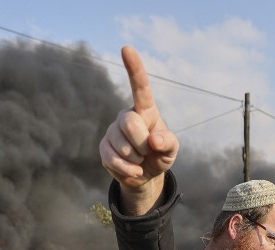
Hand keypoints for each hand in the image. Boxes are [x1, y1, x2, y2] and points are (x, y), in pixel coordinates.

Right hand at [99, 46, 179, 213]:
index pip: (140, 87)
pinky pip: (112, 159)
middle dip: (143, 144)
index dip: (134, 68)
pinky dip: (127, 170)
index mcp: (145, 110)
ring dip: (136, 159)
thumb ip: (169, 143)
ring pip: (121, 145)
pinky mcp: (103, 147)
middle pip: (130, 123)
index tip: (126, 48)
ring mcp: (113, 131)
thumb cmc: (160, 155)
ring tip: (140, 160)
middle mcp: (126, 116)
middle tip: (148, 152)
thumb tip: (154, 140)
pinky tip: (133, 170)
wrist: (145, 175)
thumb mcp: (171, 150)